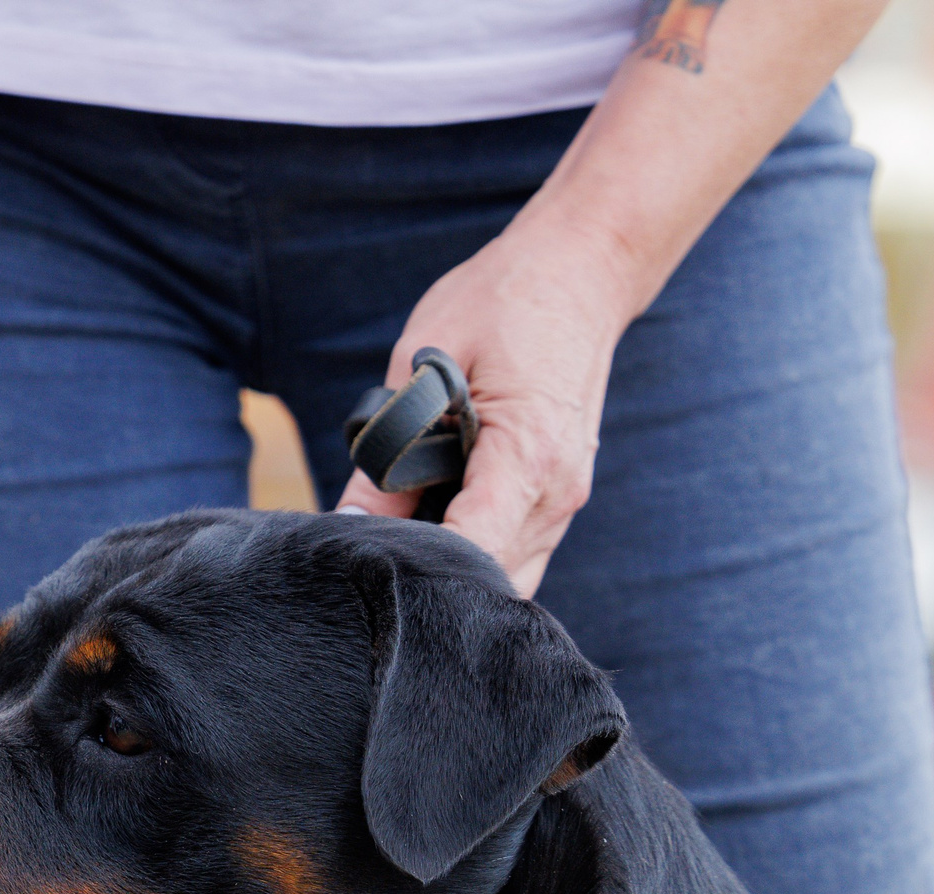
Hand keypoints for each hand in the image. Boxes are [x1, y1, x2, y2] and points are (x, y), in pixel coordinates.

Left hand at [338, 218, 638, 599]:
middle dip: (430, 574)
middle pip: (488, 581)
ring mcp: (564, 501)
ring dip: (453, 563)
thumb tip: (353, 521)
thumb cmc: (503, 301)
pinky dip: (475, 547)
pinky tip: (437, 514)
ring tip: (405, 524)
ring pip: (505, 578)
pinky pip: (516, 551)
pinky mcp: (559, 498)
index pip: (470, 551)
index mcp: (527, 454)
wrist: (581, 273)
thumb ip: (390, 448)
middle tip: (374, 547)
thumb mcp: (426, 360)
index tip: (367, 558)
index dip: (415, 567)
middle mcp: (556, 493)